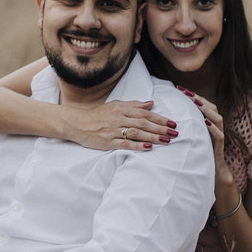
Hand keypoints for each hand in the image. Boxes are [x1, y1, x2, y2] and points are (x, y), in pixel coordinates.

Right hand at [62, 100, 177, 150]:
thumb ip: (134, 105)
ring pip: (136, 133)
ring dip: (153, 137)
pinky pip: (125, 144)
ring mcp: (113, 131)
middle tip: (174, 133)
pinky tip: (148, 148)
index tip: (172, 123)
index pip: (144, 113)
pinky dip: (137, 146)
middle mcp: (118, 118)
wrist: (77, 123)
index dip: (159, 118)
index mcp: (121, 109)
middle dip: (160, 128)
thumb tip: (151, 103)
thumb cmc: (98, 115)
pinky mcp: (107, 142)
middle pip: (143, 123)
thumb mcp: (115, 105)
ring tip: (166, 141)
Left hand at [176, 87, 231, 183]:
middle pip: (211, 107)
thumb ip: (188, 123)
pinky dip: (213, 127)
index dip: (192, 95)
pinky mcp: (220, 144)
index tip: (179, 88)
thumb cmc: (200, 149)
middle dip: (198, 98)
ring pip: (217, 118)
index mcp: (209, 121)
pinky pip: (218, 134)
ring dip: (206, 109)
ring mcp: (220, 134)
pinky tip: (205, 122)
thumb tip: (170, 112)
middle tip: (185, 92)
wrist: (212, 168)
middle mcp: (216, 125)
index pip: (203, 104)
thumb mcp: (193, 134)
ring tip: (196, 102)